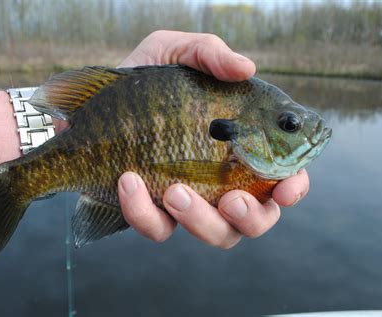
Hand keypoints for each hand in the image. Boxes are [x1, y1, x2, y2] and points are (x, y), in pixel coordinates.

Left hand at [117, 31, 309, 247]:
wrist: (88, 105)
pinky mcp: (153, 213)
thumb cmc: (143, 81)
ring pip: (214, 234)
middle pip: (254, 219)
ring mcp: (188, 201)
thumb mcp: (174, 52)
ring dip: (199, 220)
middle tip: (231, 200)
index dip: (292, 187)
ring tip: (174, 190)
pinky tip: (128, 179)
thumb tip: (246, 68)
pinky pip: (157, 229)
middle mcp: (221, 180)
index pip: (279, 176)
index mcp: (238, 146)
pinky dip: (144, 211)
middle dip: (250, 218)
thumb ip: (210, 54)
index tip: (288, 187)